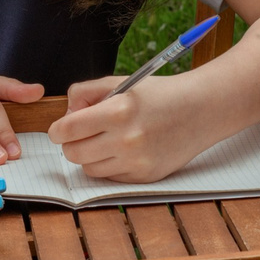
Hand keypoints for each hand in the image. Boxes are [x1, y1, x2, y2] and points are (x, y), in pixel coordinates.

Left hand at [50, 75, 214, 183]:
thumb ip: (87, 92)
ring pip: (90, 169)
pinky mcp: (145, 177)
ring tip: (104, 141)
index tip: (59, 130)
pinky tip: (122, 150)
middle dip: (71, 144)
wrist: (201, 110)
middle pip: (74, 153)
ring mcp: (137, 161)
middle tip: (80, 135)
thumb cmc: (160, 93)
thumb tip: (66, 114)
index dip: (57, 130)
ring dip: (90, 156)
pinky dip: (110, 166)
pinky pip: (111, 177)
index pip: (68, 129)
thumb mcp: (122, 82)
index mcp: (118, 110)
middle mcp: (126, 139)